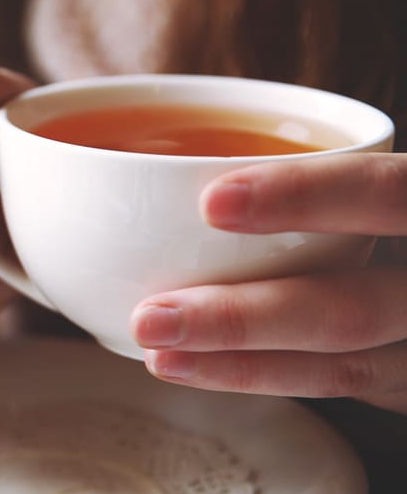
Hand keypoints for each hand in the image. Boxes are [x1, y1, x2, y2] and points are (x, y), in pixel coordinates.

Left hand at [133, 151, 406, 412]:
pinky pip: (341, 384)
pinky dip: (266, 376)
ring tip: (158, 353)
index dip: (309, 194)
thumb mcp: (377, 159)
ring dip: (241, 362)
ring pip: (347, 364)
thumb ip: (287, 142)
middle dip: (244, 318)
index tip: (210, 202)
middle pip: (357, 307)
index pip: (392, 190)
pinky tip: (198, 365)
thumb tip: (113, 108)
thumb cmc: (367, 196)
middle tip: (150, 317)